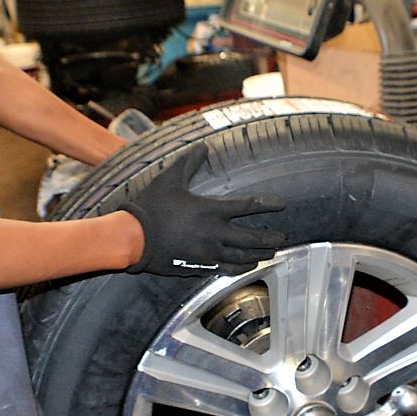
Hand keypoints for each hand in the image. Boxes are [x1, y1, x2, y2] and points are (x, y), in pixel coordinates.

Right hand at [120, 144, 285, 276]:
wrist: (134, 238)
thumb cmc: (152, 207)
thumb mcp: (170, 179)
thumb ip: (189, 162)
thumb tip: (202, 146)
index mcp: (211, 210)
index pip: (248, 206)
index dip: (267, 205)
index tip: (282, 205)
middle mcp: (215, 234)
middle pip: (252, 239)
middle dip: (270, 239)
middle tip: (283, 238)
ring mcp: (208, 253)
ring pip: (242, 258)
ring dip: (259, 255)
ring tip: (270, 254)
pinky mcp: (199, 267)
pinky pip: (226, 269)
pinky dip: (240, 268)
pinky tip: (246, 267)